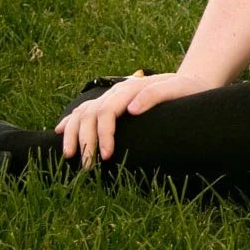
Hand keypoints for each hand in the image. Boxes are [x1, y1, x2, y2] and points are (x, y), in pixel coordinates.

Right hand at [52, 69, 213, 168]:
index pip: (107, 112)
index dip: (103, 135)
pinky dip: (71, 120)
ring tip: (68, 155)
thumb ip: (155, 95)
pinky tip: (59, 131)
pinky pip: (85, 110)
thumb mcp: (177, 89)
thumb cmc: (186, 90)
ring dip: (72, 133)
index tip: (106, 156)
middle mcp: (117, 92)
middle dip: (86, 141)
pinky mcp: (112, 103)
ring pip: (83, 112)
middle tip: (88, 167)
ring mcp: (112, 97)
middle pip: (91, 115)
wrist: (190, 82)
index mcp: (130, 89)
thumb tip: (131, 109)